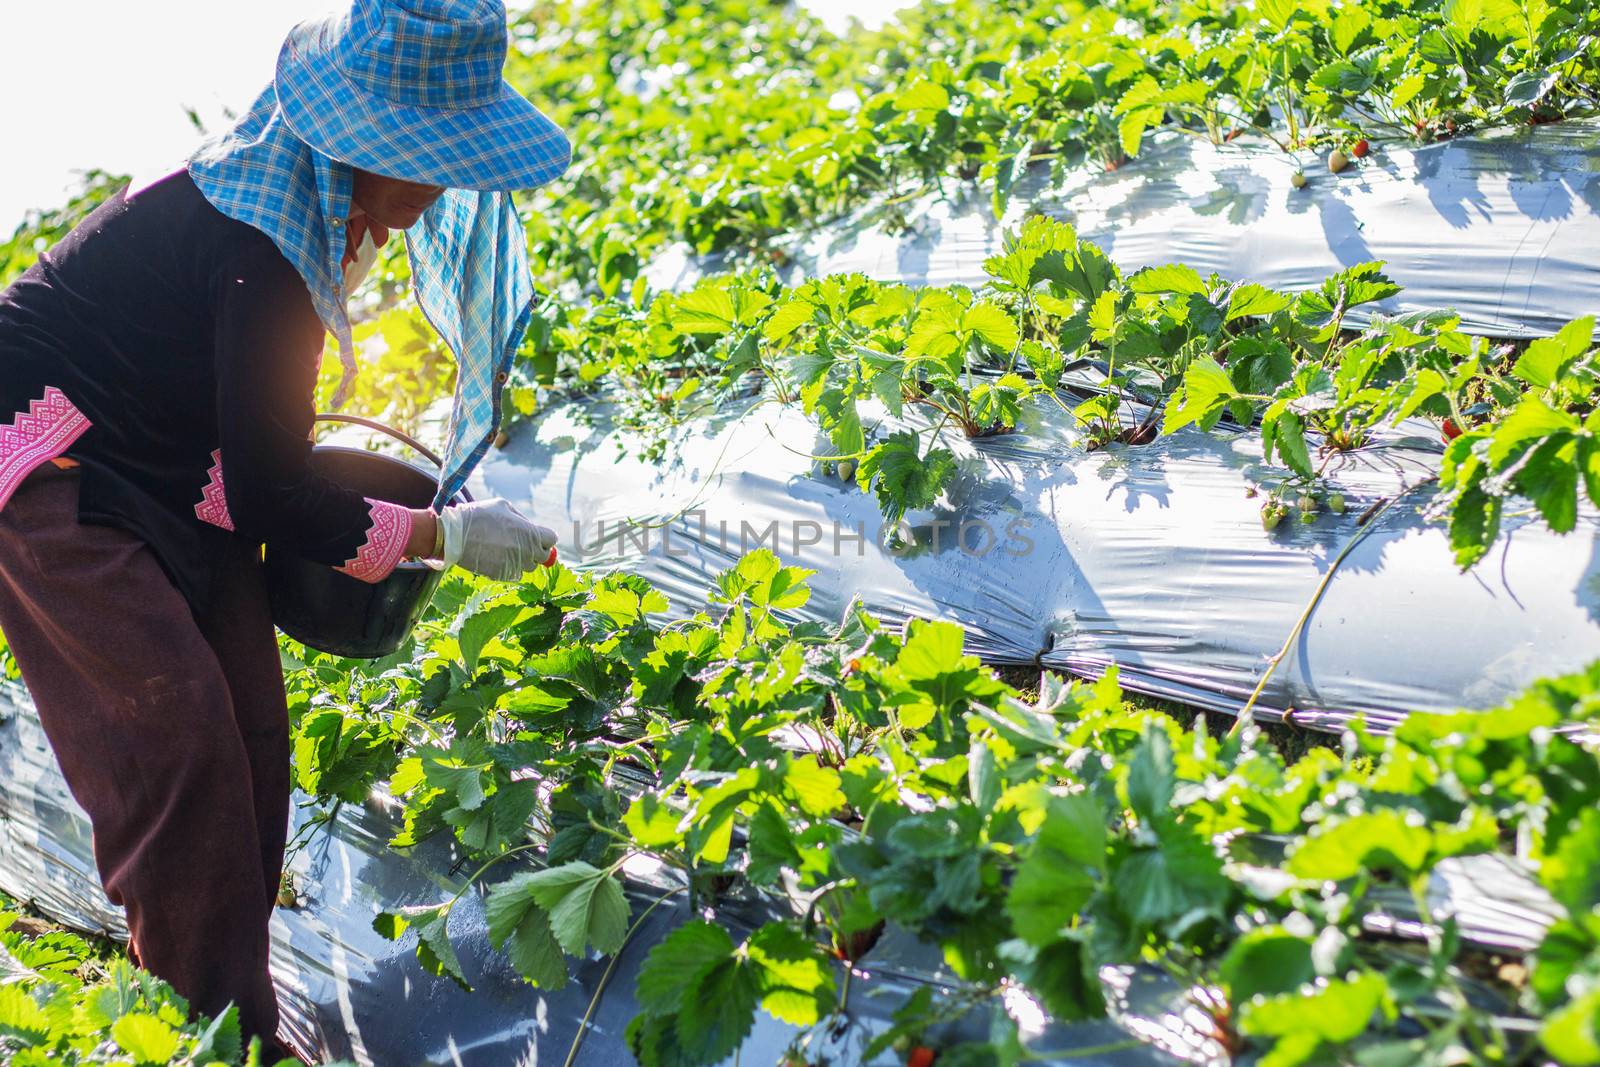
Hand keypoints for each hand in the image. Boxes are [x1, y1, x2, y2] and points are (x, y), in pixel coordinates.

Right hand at [436, 498, 557, 580]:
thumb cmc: (479, 516)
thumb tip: (531, 528)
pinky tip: (496, 557)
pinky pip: (514, 574)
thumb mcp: (504, 507)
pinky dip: (509, 567)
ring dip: (522, 559)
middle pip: (542, 556)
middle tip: (521, 543)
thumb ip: (522, 519)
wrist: (454, 535)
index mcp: (530, 533)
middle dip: (536, 550)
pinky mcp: (503, 575)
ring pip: (528, 567)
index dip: (545, 537)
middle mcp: (526, 552)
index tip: (537, 535)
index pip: (552, 539)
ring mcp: (515, 566)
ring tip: (505, 549)